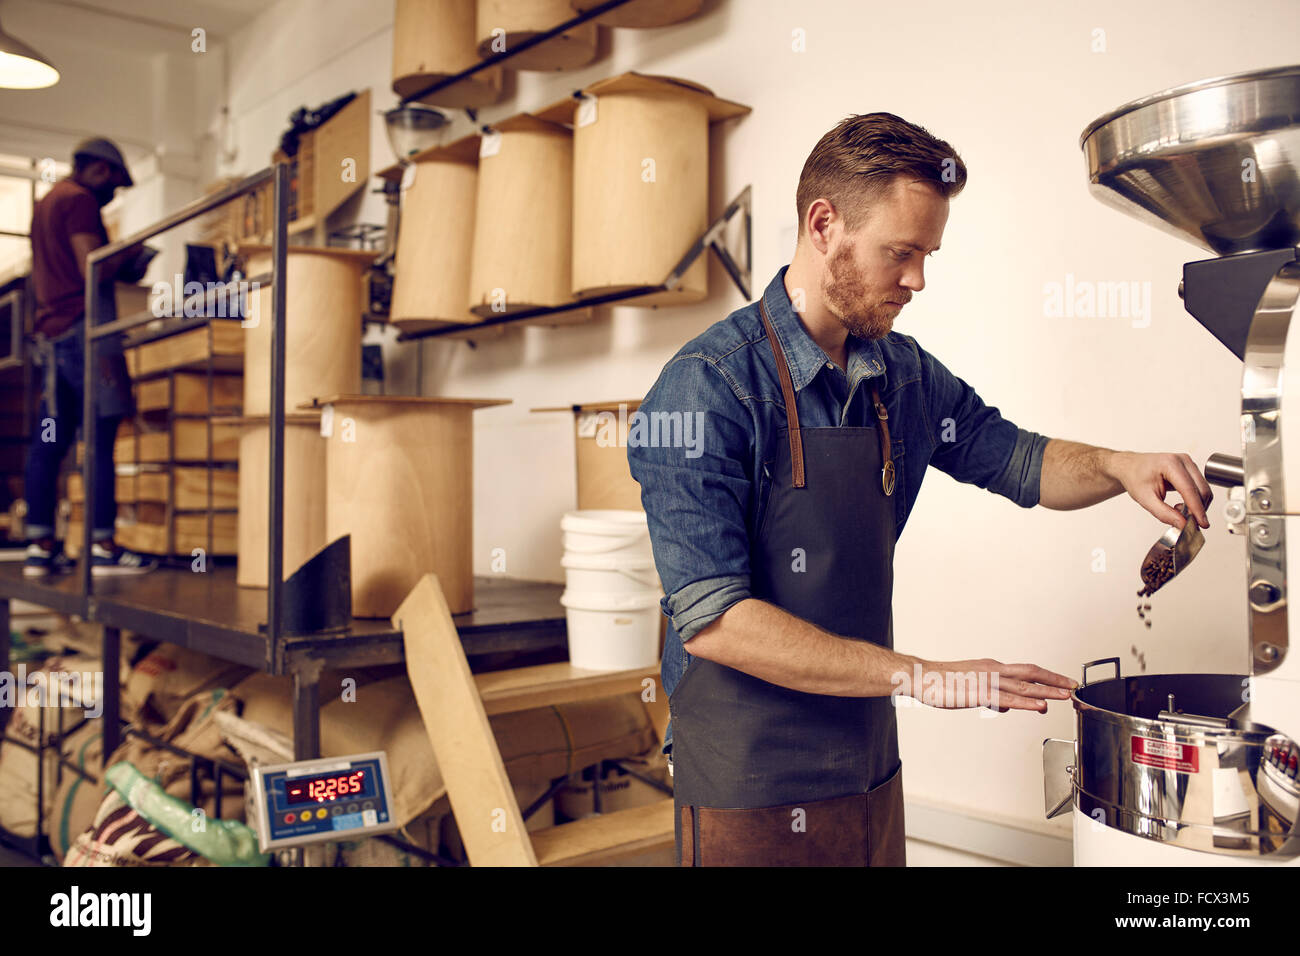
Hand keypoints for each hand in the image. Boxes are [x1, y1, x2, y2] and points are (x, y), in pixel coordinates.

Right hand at [909, 659, 1076, 712]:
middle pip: (1031, 673)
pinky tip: (1040, 706)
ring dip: (1047, 691)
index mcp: (992, 668)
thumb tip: (1007, 705)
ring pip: (1024, 685)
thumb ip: (992, 696)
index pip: (1026, 671)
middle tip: (1074, 686)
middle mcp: (994, 671)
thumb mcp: (971, 688)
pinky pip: (1009, 698)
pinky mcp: (980, 693)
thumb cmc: (941, 682)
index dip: (1047, 676)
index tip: (1063, 682)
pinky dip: (1028, 702)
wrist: (921, 677)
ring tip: (1066, 696)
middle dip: (1055, 680)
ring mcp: (988, 681)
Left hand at [1109, 451, 1211, 530]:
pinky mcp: (1191, 469)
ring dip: (1196, 505)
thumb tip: (1183, 524)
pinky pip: (1200, 488)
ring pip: (1204, 489)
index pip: (1189, 490)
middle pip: (1201, 489)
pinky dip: (1195, 500)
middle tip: (1187, 523)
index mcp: (1170, 464)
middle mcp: (1183, 460)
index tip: (1203, 524)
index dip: (1197, 509)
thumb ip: (1164, 513)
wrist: (1130, 467)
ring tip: (1176, 510)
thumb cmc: (1135, 478)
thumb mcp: (1145, 499)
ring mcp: (1188, 463)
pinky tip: (1180, 505)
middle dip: (1198, 509)